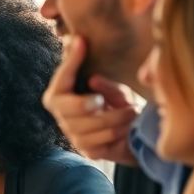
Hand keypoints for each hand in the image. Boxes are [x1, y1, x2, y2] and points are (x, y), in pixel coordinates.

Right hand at [41, 35, 139, 164]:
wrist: (133, 131)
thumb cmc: (118, 103)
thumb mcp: (113, 87)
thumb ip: (100, 78)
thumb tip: (81, 52)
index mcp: (61, 96)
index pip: (61, 78)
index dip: (71, 61)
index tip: (83, 42)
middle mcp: (62, 116)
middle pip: (72, 108)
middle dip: (95, 103)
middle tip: (120, 99)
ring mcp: (74, 135)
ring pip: (91, 126)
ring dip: (116, 118)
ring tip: (132, 112)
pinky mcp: (88, 151)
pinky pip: (101, 141)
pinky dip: (118, 133)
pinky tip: (127, 128)